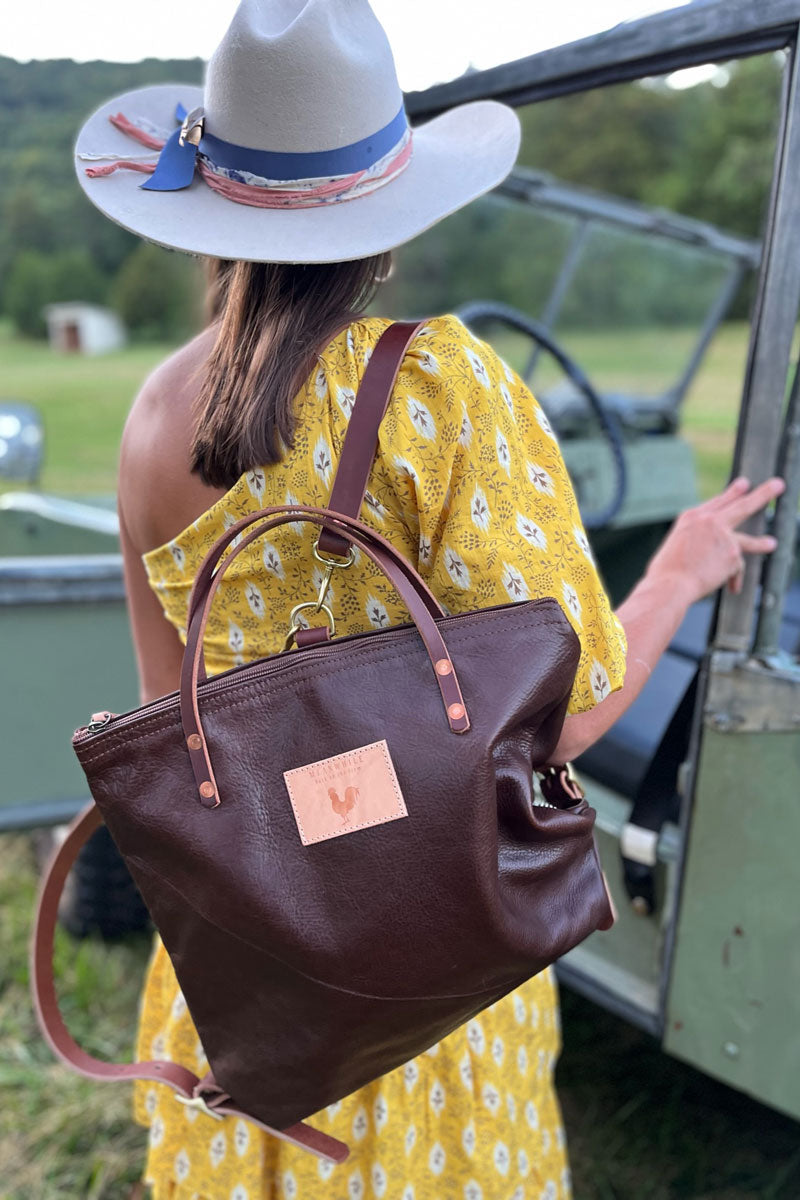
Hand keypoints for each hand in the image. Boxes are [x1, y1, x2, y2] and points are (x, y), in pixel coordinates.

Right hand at [645, 476, 784, 605]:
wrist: (670, 584)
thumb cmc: (667, 569)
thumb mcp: (677, 544)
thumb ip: (696, 538)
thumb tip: (715, 547)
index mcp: (691, 517)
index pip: (718, 502)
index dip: (732, 493)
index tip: (744, 485)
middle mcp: (709, 521)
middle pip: (741, 505)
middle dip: (763, 494)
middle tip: (778, 485)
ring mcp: (723, 537)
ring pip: (747, 540)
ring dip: (761, 544)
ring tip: (772, 544)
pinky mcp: (733, 555)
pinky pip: (736, 570)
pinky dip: (732, 580)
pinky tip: (733, 589)